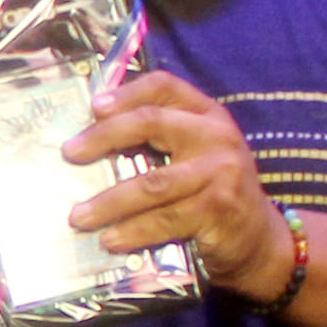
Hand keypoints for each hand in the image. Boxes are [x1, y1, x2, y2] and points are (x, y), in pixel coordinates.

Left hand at [65, 72, 291, 298]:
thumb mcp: (192, 155)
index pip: (165, 87)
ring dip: (109, 202)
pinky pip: (165, 220)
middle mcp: (216, 135)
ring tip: (77, 217)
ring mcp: (221, 172)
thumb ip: (156, 140)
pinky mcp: (219, 209)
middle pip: (152, 122)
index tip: (93, 106)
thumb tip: (88, 140)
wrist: (256, 236)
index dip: (127, 92)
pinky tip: (109, 240)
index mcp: (205, 114)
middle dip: (104, 137)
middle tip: (69, 153)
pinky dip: (132, 232)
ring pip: (153, 182)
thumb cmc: (210, 192)